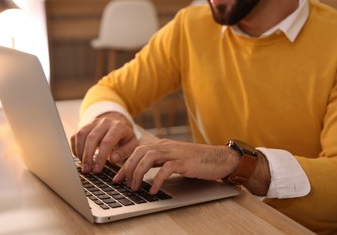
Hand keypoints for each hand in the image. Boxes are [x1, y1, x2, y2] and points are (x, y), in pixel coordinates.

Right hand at [71, 112, 138, 172]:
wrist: (119, 127)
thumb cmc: (125, 139)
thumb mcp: (131, 146)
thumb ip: (124, 152)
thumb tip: (112, 159)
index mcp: (119, 127)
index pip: (107, 142)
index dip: (101, 157)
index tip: (97, 170)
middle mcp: (105, 122)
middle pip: (92, 138)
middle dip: (88, 156)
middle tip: (87, 170)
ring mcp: (94, 122)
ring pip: (81, 135)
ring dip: (80, 152)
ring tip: (83, 165)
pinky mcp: (85, 125)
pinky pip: (76, 135)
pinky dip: (75, 147)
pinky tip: (79, 157)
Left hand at [113, 139, 239, 193]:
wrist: (219, 158)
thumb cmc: (197, 161)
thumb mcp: (174, 159)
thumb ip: (160, 162)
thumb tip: (142, 171)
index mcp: (162, 146)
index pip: (138, 151)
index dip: (125, 164)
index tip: (117, 178)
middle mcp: (166, 146)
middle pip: (140, 152)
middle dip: (128, 168)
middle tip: (123, 184)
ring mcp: (175, 153)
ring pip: (149, 158)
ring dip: (138, 173)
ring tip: (135, 188)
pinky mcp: (185, 161)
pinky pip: (166, 169)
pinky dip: (157, 179)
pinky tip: (153, 190)